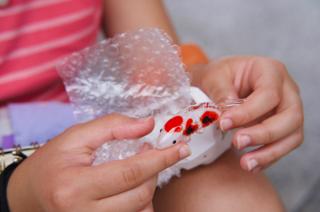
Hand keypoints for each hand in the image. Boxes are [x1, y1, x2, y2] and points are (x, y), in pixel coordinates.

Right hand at [7, 114, 190, 211]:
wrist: (29, 195)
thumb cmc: (51, 163)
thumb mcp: (76, 137)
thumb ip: (113, 127)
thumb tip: (148, 124)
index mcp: (75, 186)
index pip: (130, 172)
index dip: (160, 158)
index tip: (181, 149)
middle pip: (140, 194)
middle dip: (155, 170)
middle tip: (151, 152)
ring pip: (141, 210)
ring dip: (149, 186)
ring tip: (138, 170)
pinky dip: (140, 202)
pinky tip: (132, 188)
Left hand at [190, 56, 302, 171]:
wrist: (221, 81)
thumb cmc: (219, 75)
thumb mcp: (214, 77)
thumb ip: (221, 93)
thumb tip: (227, 116)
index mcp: (270, 70)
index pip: (269, 94)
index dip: (248, 112)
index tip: (224, 124)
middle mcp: (286, 89)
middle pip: (290, 116)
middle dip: (264, 134)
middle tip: (237, 143)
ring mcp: (288, 108)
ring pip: (292, 135)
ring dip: (270, 153)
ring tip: (246, 164)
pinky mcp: (284, 126)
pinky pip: (285, 145)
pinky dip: (269, 157)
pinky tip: (251, 165)